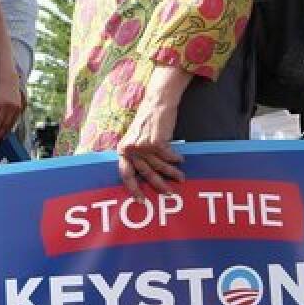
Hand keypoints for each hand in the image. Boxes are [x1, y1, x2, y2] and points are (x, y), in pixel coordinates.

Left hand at [116, 66, 191, 198]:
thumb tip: (146, 176)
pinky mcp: (155, 142)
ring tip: (181, 178)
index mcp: (122, 150)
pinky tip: (180, 160)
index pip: (125, 174)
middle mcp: (130, 149)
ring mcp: (142, 146)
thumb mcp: (136, 140)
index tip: (140, 200)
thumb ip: (137, 156)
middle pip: (145, 173)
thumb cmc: (147, 123)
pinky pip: (168, 156)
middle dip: (158, 185)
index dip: (133, 188)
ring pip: (159, 166)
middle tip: (169, 193)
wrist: (156, 104)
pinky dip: (176, 159)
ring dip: (172, 173)